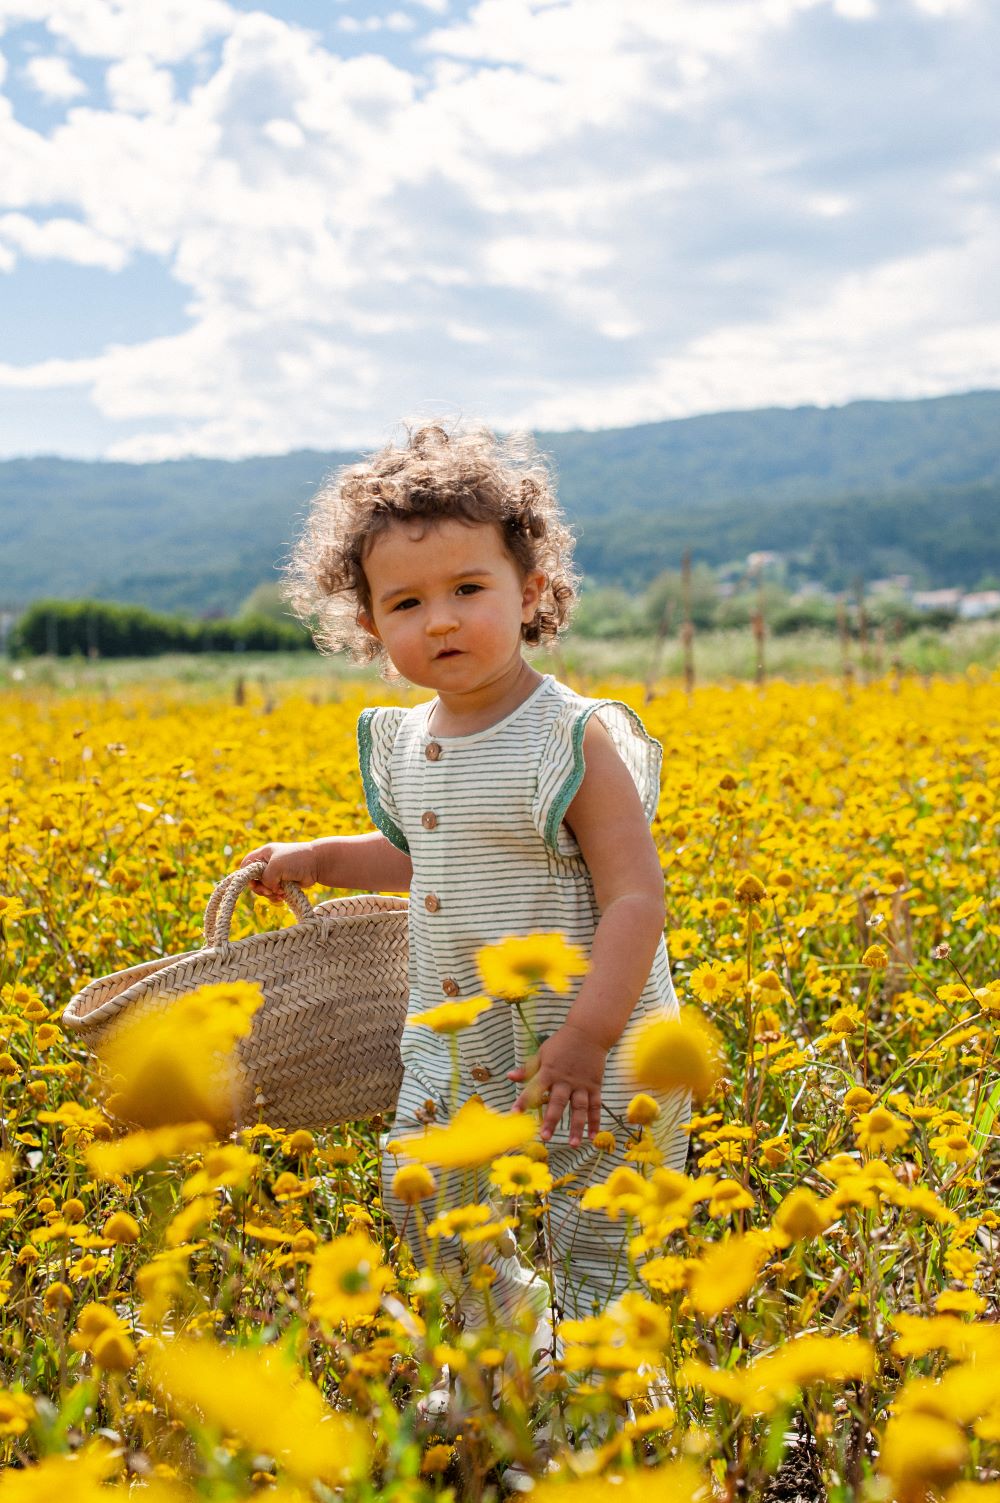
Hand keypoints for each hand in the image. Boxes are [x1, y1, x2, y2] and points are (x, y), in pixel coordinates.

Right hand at [239, 842, 317, 901]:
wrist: (318, 864)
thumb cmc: (296, 860)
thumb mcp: (275, 866)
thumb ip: (265, 878)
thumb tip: (268, 889)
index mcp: (263, 854)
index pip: (246, 865)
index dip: (246, 875)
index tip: (254, 882)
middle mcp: (268, 864)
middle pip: (254, 881)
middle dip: (260, 888)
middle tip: (270, 890)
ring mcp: (276, 874)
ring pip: (264, 889)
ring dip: (269, 894)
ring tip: (280, 893)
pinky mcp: (283, 884)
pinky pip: (273, 893)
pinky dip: (276, 897)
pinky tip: (283, 896)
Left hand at [508, 1022, 608, 1147]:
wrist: (588, 1032)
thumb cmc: (562, 1043)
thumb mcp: (542, 1052)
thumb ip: (528, 1068)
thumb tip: (509, 1077)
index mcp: (549, 1071)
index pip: (534, 1088)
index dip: (524, 1100)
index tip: (514, 1113)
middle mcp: (565, 1080)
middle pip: (558, 1102)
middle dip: (551, 1120)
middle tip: (545, 1137)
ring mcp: (582, 1084)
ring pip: (579, 1108)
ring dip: (577, 1127)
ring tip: (573, 1144)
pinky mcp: (595, 1086)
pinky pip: (596, 1106)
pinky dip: (595, 1121)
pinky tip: (592, 1136)